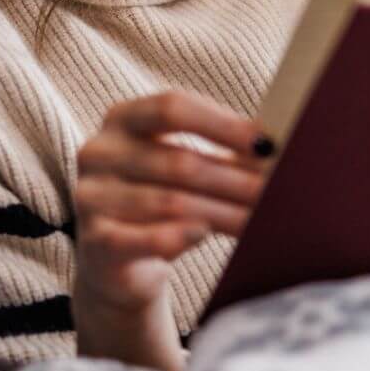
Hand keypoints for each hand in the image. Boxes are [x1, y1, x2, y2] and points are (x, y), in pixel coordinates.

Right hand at [70, 90, 276, 370]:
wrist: (119, 263)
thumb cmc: (165, 198)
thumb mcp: (184, 164)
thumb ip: (219, 149)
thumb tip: (278, 147)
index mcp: (123, 118)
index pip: (173, 108)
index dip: (224, 124)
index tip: (268, 143)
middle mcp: (99, 152)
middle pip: (178, 161)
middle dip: (236, 178)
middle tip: (279, 191)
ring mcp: (90, 197)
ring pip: (169, 202)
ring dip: (224, 212)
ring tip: (263, 219)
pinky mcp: (92, 242)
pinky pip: (138, 239)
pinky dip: (176, 236)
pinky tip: (204, 234)